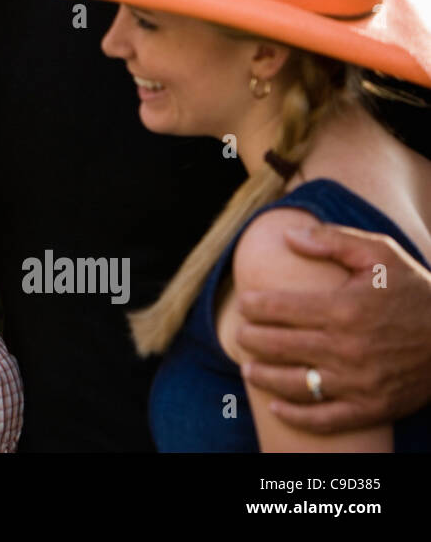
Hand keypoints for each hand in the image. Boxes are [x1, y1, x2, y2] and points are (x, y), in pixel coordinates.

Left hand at [236, 221, 430, 432]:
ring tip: (248, 367)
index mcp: (343, 309)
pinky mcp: (371, 408)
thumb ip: (332, 240)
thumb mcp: (380, 254)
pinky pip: (324, 419)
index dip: (252, 306)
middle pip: (277, 345)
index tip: (244, 303)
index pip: (277, 308)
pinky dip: (295, 416)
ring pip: (293, 383)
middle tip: (241, 333)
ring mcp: (358, 382)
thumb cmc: (414, 290)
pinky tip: (276, 406)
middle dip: (250, 338)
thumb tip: (288, 235)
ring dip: (263, 375)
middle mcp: (346, 348)